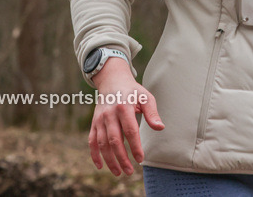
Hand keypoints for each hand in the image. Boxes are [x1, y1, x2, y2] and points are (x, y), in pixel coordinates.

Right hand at [88, 58, 164, 175]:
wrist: (112, 81)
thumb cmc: (132, 91)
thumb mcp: (145, 97)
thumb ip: (152, 113)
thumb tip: (160, 127)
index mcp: (124, 107)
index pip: (130, 130)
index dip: (135, 146)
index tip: (141, 158)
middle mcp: (109, 114)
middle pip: (115, 140)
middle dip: (122, 158)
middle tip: (130, 171)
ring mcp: (99, 119)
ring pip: (102, 143)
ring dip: (110, 160)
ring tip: (119, 172)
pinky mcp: (94, 123)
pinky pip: (92, 141)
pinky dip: (94, 155)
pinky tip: (100, 166)